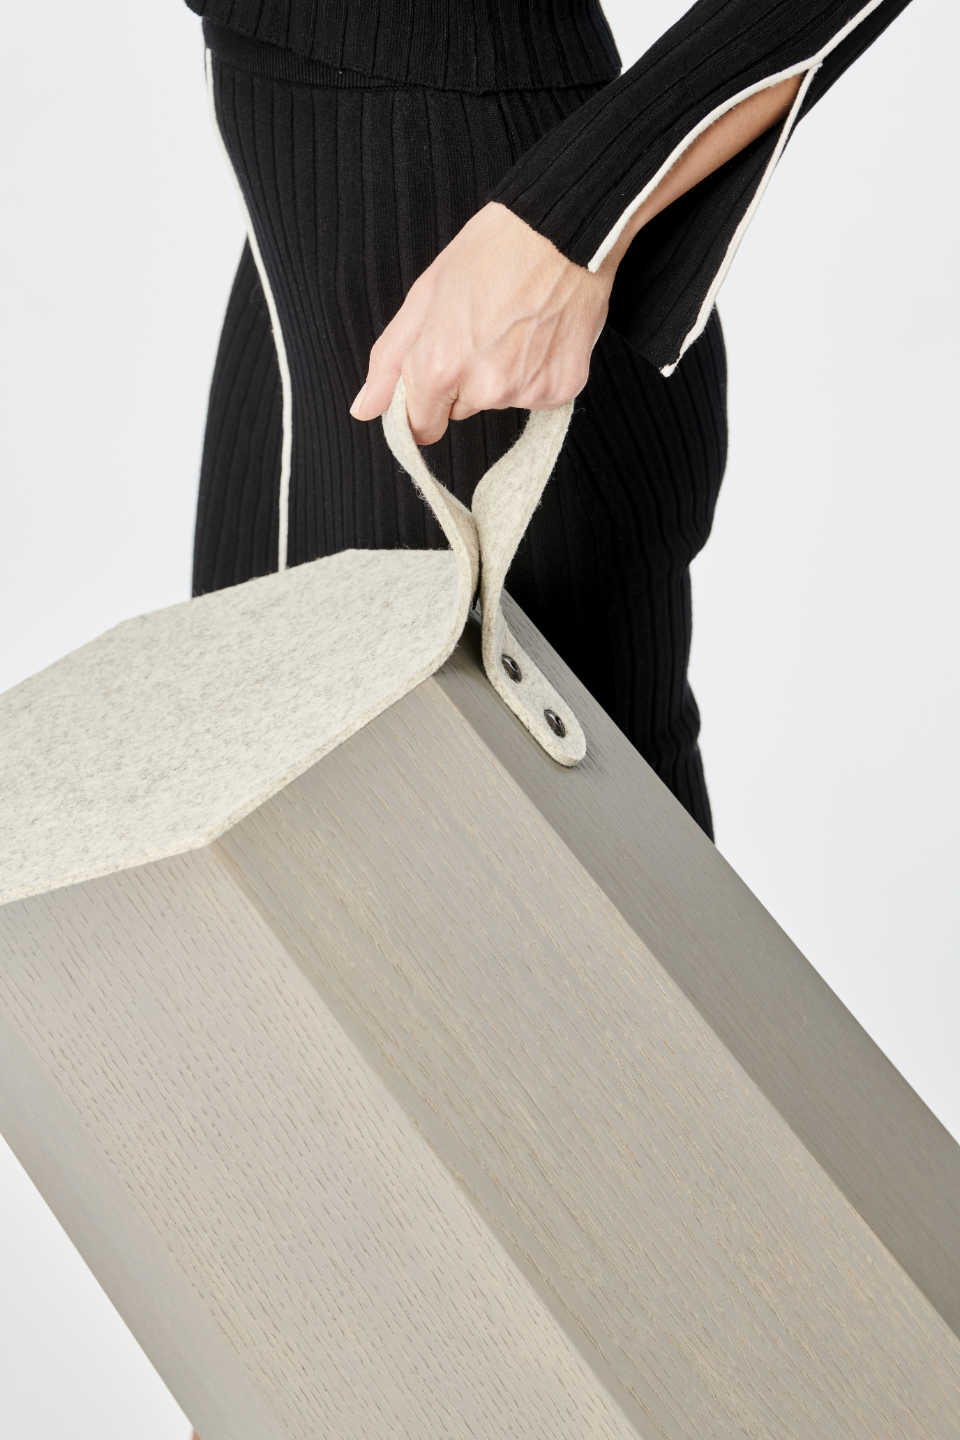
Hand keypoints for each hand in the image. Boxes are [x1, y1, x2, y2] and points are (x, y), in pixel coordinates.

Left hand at [348, 201, 613, 443]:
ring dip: (503, 374)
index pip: (422, 427)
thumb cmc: (489, 253)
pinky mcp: (561, 390)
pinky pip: (537, 396)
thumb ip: (390, 360)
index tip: (438, 376)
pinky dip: (538, 372)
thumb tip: (364, 410)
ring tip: (516, 324)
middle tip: (483, 328)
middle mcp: (482, 390)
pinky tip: (542, 333)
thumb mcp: (424, 296)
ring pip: (500, 400)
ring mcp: (525, 392)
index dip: (425, 402)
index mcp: (438, 368)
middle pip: (462, 409)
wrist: (560, 231)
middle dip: (466, 380)